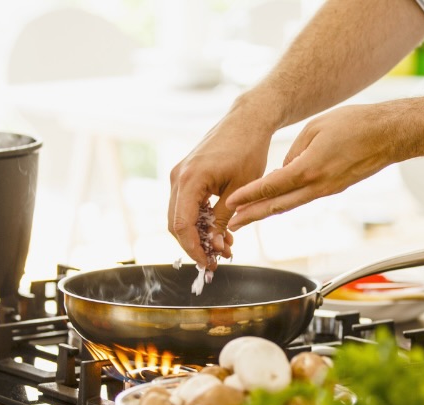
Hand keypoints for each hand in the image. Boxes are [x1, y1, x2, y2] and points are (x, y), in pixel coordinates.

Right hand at [168, 110, 273, 267]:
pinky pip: (187, 204)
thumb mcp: (240, 190)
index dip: (193, 249)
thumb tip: (215, 246)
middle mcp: (178, 177)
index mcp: (190, 179)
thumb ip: (224, 219)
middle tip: (217, 260)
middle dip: (195, 245)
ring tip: (224, 247)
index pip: (182, 225)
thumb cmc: (248, 150)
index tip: (209, 264)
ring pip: (180, 216)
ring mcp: (180, 175)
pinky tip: (219, 231)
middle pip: (176, 224)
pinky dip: (200, 221)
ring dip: (198, 235)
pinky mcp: (186, 175)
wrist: (247, 121)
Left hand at [225, 101, 411, 230]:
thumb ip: (294, 150)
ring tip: (247, 218)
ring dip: (267, 213)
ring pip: (291, 205)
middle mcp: (318, 185)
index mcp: (310, 168)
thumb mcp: (315, 128)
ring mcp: (328, 190)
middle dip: (252, 216)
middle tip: (231, 224)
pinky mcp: (334, 189)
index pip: (272, 186)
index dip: (249, 196)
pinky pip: (305, 198)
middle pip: (278, 205)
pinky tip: (275, 203)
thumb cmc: (355, 124)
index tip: (231, 203)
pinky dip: (286, 202)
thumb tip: (283, 169)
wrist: (389, 134)